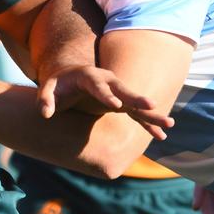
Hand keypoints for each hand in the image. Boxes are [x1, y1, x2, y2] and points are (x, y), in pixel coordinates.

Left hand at [38, 65, 173, 139]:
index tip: (116, 104)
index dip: (106, 95)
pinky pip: (137, 114)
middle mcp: (107, 82)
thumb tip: (45, 113)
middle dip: (137, 98)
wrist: (69, 78)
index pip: (99, 86)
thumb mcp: (48, 89)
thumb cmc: (58, 85)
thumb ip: (45, 99)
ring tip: (169, 124)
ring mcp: (117, 92)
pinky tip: (161, 136)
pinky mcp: (121, 103)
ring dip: (151, 114)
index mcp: (89, 77)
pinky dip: (148, 124)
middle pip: (124, 90)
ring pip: (136, 103)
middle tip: (151, 105)